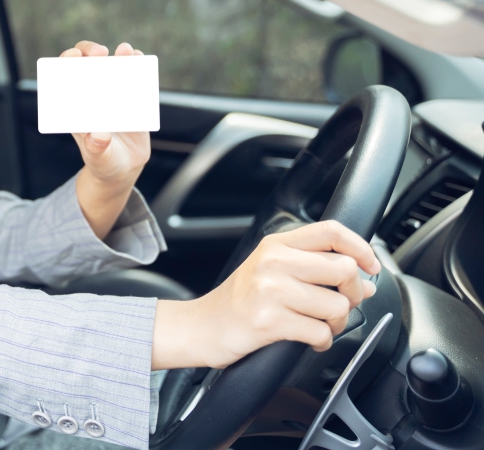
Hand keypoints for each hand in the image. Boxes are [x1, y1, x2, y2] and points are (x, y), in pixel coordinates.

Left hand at [61, 41, 151, 238]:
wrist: (123, 169)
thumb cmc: (104, 163)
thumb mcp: (99, 158)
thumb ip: (96, 149)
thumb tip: (98, 136)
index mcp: (75, 106)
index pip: (63, 77)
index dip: (66, 61)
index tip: (74, 57)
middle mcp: (91, 95)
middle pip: (85, 63)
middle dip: (89, 51)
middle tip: (100, 54)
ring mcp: (112, 94)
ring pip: (111, 65)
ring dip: (118, 54)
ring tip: (125, 51)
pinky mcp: (132, 98)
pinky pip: (134, 76)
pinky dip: (136, 64)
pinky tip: (139, 58)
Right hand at [152, 221, 379, 369]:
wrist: (201, 327)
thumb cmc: (238, 302)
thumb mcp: (271, 271)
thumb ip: (315, 270)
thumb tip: (364, 282)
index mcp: (276, 244)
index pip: (331, 231)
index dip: (361, 247)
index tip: (370, 266)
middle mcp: (273, 262)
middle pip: (343, 269)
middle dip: (352, 294)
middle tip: (339, 304)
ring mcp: (270, 290)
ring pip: (337, 305)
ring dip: (336, 324)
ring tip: (318, 325)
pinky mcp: (269, 320)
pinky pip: (321, 332)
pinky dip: (321, 342)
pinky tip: (308, 340)